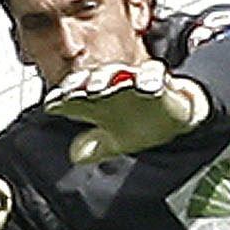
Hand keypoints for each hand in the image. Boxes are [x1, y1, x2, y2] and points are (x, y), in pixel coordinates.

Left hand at [43, 60, 210, 165]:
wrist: (177, 116)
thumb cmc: (141, 124)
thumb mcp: (115, 142)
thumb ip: (95, 148)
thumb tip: (75, 156)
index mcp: (99, 101)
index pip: (75, 96)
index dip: (62, 99)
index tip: (52, 104)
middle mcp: (114, 87)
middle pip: (94, 79)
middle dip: (82, 84)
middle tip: (72, 92)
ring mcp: (136, 81)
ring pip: (119, 72)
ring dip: (107, 78)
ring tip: (98, 88)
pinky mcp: (160, 81)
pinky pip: (154, 74)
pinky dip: (150, 78)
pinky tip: (146, 87)